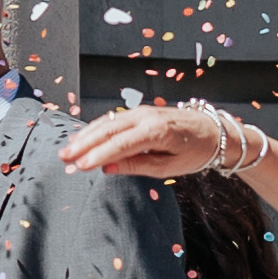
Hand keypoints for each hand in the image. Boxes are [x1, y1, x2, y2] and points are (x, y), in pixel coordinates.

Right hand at [52, 101, 260, 183]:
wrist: (214, 131)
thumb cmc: (194, 152)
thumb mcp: (169, 166)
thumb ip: (138, 166)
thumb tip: (108, 167)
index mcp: (157, 131)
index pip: (120, 144)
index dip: (98, 155)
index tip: (80, 166)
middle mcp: (146, 116)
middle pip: (108, 130)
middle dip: (83, 144)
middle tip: (63, 158)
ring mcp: (142, 111)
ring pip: (107, 122)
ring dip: (85, 136)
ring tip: (67, 150)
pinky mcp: (140, 111)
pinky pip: (113, 120)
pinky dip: (95, 129)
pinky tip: (82, 137)